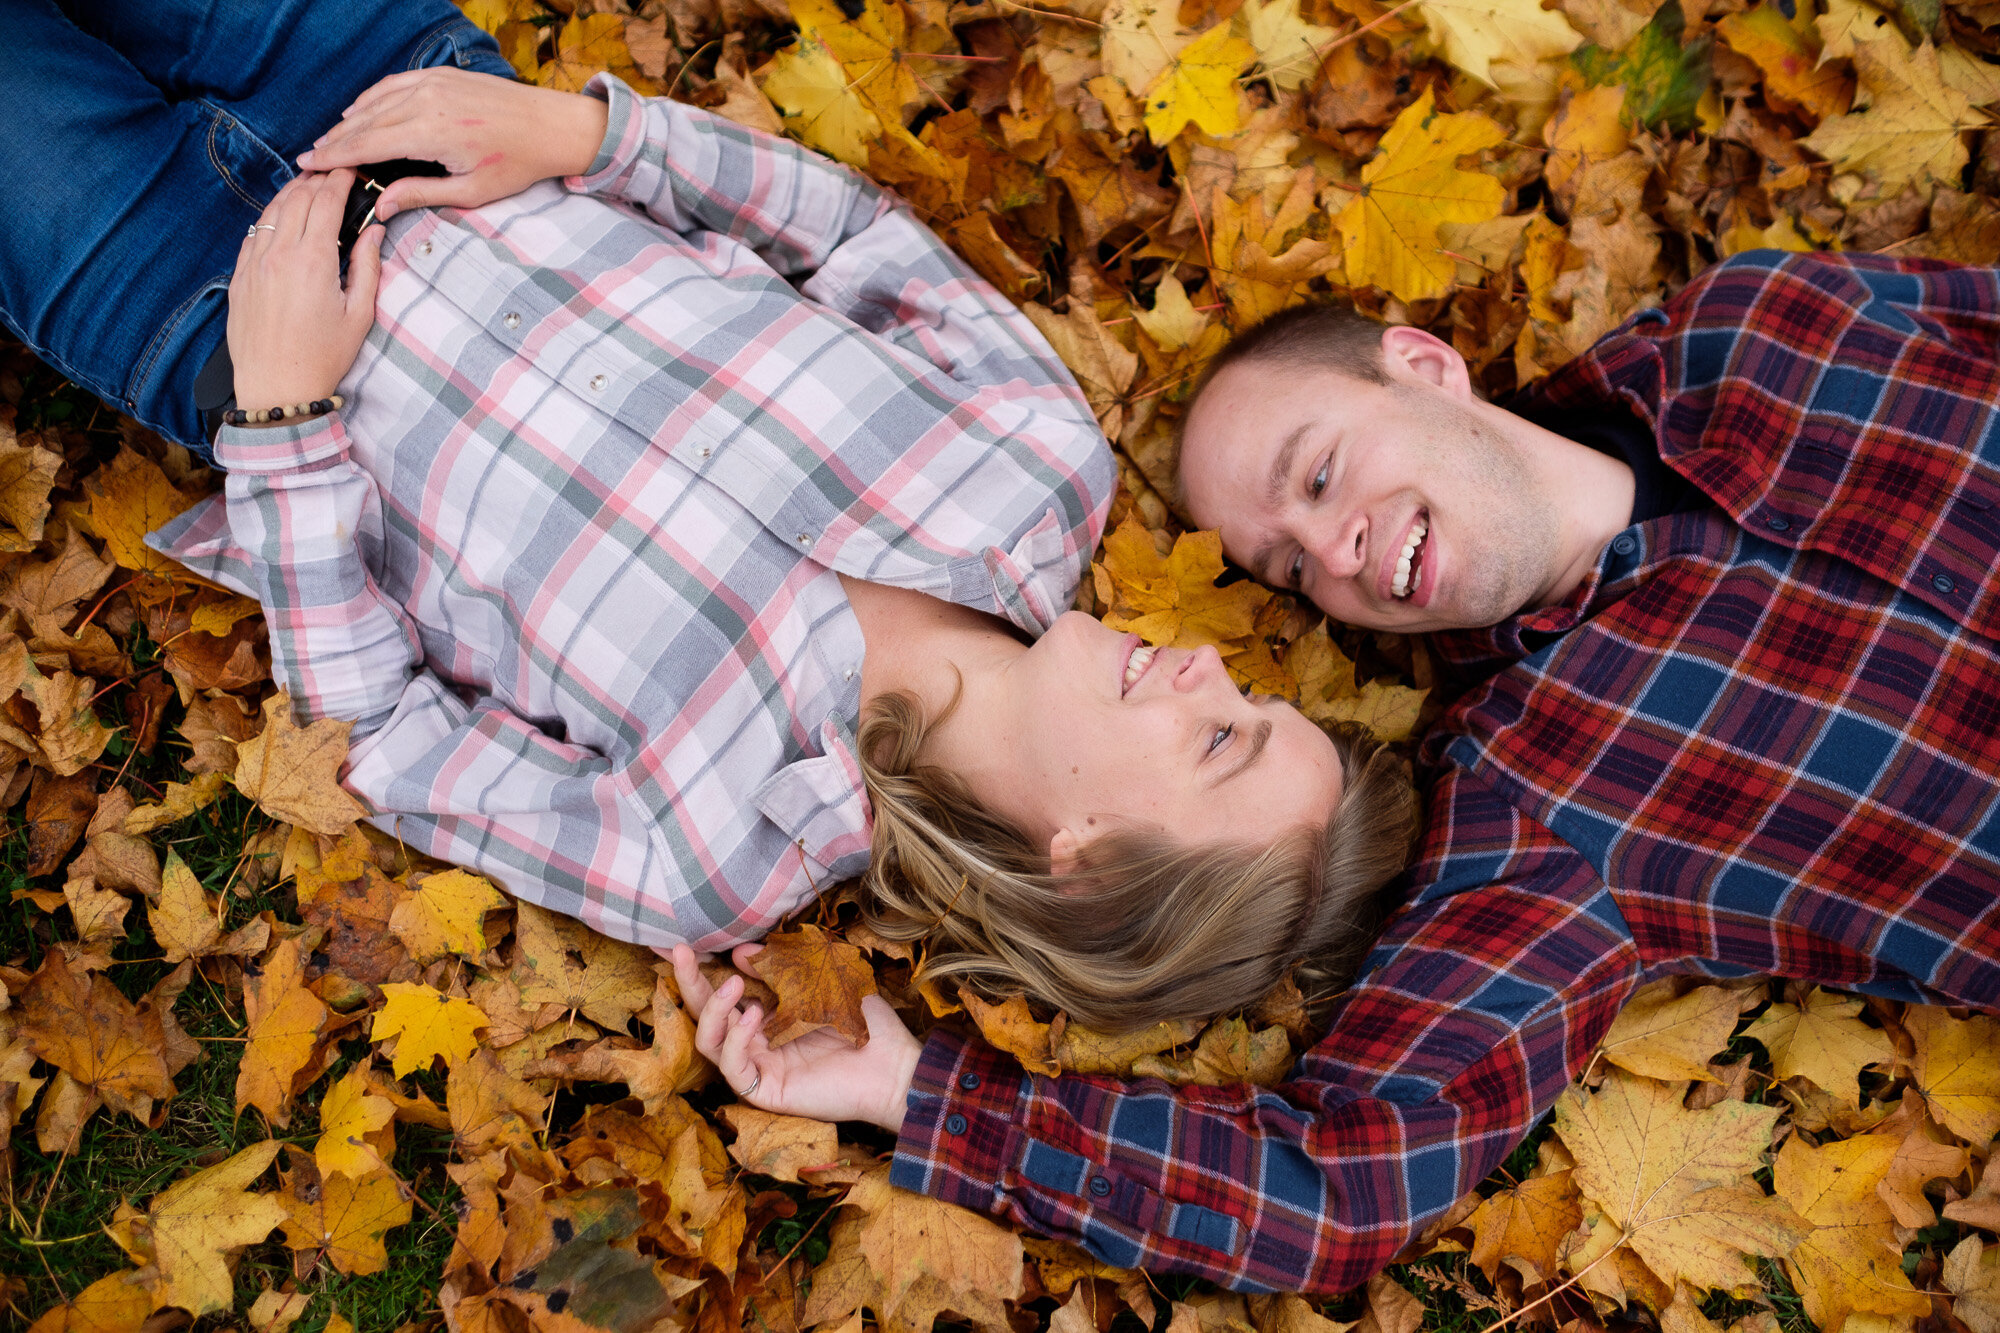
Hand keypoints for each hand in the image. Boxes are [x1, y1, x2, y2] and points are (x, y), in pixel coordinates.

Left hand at [228, 171, 381, 413]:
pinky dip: (271, 218)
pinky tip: (282, 218)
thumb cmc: (323, 357)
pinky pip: (253, 234)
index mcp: (313, 261)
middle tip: (334, 174)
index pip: (325, 202)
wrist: (277, 389)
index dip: (340, 180)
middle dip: (317, 180)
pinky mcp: (239, 277)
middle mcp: (278, 255)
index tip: (350, 169)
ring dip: (292, 193)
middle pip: (297, 198)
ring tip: (309, 188)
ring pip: (272, 211)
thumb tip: (374, 231)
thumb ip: (368, 266)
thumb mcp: (360, 314)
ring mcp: (254, 264)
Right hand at [297, 67, 608, 221]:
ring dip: (349, 120)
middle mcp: (427, 101)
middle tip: (309, 157)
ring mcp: (433, 83)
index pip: (368, 145)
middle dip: (335, 141)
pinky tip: (358, 110)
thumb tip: (381, 207)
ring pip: (377, 101)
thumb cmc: (517, 164)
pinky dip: (372, 98)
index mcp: (432, 133)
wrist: (552, 126)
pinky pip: (395, 84)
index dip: (335, 156)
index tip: (309, 165)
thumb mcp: (470, 191)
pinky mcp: (441, 75)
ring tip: (328, 139)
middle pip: (366, 122)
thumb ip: (421, 194)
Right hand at [673, 944, 921, 1133]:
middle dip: (689, 982)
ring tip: (733, 984)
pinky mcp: (765, 1091)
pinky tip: (754, 1016)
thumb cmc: (865, 1024)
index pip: (723, 992)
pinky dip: (736, 1040)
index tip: (677, 942)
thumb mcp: (822, 981)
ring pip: (710, 1042)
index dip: (698, 970)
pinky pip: (734, 1068)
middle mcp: (756, 1042)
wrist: (894, 1065)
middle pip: (706, 1015)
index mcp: (768, 1017)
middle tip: (679, 951)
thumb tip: (740, 951)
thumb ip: (783, 966)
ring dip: (713, 1010)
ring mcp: (759, 1067)